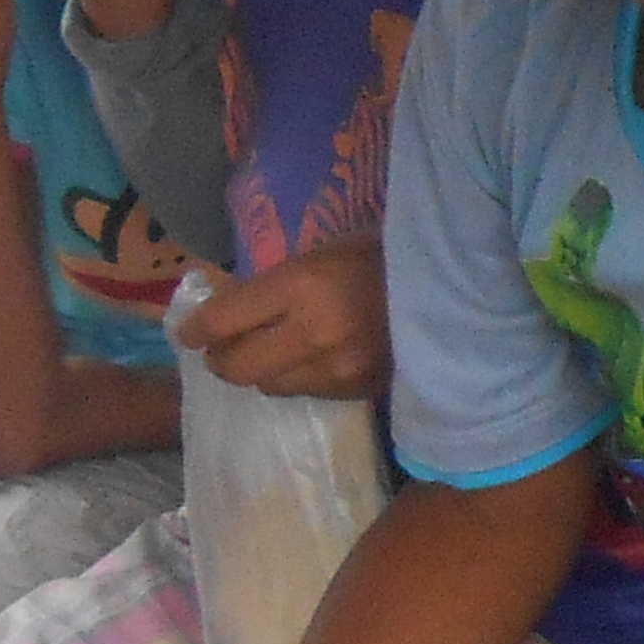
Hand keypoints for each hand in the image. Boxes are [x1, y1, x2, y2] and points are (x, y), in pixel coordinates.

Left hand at [178, 239, 391, 400]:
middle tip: (219, 350)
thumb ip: (276, 282)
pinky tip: (309, 360)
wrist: (454, 288)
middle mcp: (314, 333)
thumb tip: (228, 302)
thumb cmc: (383, 255)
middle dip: (220, 360)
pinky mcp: (359, 389)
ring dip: (261, 372)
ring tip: (267, 354)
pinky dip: (299, 379)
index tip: (188, 333)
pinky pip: (308, 392)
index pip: (225, 319)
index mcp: (302, 285)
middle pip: (239, 368)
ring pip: (270, 386)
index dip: (197, 330)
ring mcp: (338, 368)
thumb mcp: (323, 251)